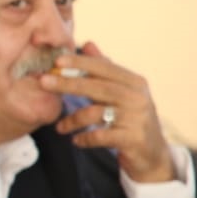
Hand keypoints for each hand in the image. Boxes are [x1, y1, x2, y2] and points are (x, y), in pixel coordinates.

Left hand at [44, 41, 173, 182]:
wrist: (153, 154)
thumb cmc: (131, 118)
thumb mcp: (121, 91)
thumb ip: (104, 69)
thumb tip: (87, 43)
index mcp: (134, 82)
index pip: (104, 68)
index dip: (81, 62)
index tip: (57, 60)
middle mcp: (137, 97)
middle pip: (98, 87)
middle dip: (68, 83)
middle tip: (43, 82)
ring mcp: (137, 118)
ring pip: (95, 113)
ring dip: (72, 120)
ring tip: (60, 128)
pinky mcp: (133, 139)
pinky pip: (100, 136)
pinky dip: (85, 138)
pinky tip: (76, 140)